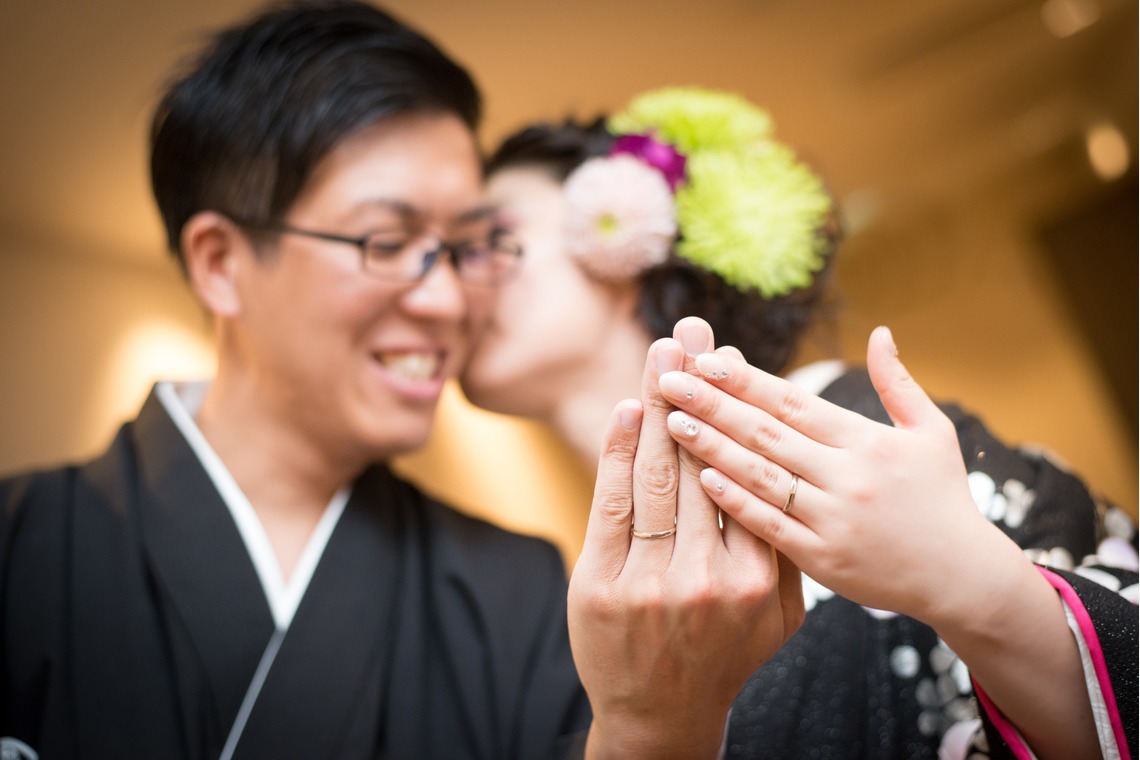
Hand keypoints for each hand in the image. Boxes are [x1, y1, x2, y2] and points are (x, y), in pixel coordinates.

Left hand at [569, 330, 802, 759]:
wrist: (663, 716)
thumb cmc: (727, 655)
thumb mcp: (783, 614)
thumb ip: (785, 547)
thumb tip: (792, 473)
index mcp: (761, 575)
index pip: (751, 471)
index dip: (741, 408)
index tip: (733, 356)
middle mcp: (712, 576)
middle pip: (703, 459)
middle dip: (698, 387)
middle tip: (692, 329)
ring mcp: (654, 581)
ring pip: (659, 475)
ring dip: (657, 404)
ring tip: (662, 353)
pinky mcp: (603, 584)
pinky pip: (613, 504)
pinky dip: (618, 452)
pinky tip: (625, 410)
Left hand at [657, 322, 1012, 625]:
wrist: (962, 577)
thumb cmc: (942, 497)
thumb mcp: (932, 432)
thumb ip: (898, 383)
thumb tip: (879, 332)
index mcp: (867, 442)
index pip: (794, 402)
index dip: (747, 381)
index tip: (705, 360)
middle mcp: (848, 476)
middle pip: (768, 434)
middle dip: (714, 404)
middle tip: (669, 381)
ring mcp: (834, 519)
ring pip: (762, 476)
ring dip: (713, 448)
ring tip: (672, 422)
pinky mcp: (824, 559)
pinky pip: (771, 527)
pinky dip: (736, 502)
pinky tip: (702, 479)